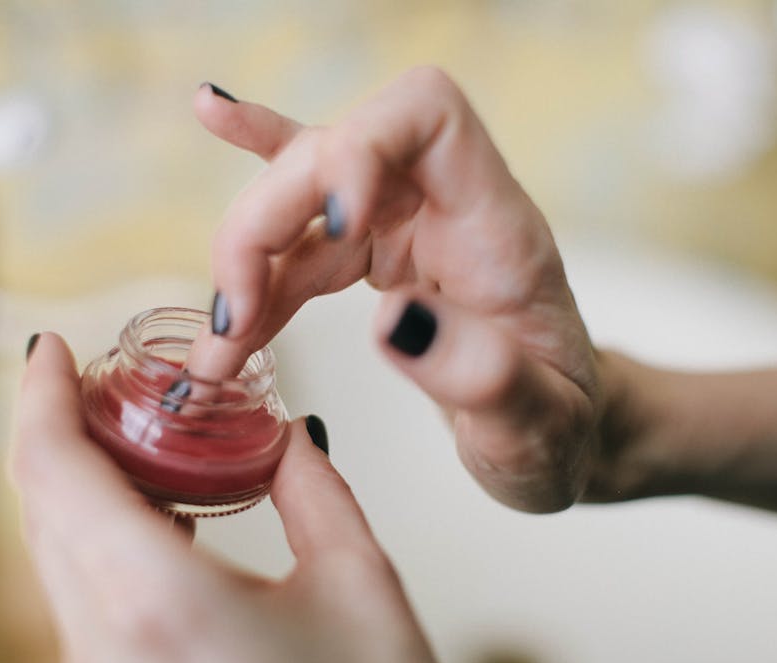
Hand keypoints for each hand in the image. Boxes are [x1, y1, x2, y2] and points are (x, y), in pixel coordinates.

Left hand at [11, 333, 443, 662]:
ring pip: (57, 554)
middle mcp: (106, 649)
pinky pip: (85, 597)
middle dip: (63, 429)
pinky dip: (106, 536)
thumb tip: (289, 433)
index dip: (39, 395)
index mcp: (158, 604)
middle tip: (113, 380)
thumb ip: (316, 489)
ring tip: (143, 434)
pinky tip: (164, 511)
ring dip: (84, 482)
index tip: (51, 346)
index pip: (53, 473)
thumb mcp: (359, 585)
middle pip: (43, 508)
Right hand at [187, 68, 602, 511]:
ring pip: (302, 196)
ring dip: (246, 260)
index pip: (427, 117)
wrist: (561, 434)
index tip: (329, 231)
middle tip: (232, 326)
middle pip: (335, 153)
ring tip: (216, 351)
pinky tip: (215, 114)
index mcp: (497, 232)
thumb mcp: (539, 432)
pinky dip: (261, 181)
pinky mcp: (378, 250)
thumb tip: (394, 322)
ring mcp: (409, 224)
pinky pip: (309, 211)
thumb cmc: (559, 431)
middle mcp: (448, 208)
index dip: (359, 149)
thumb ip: (486, 379)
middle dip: (266, 224)